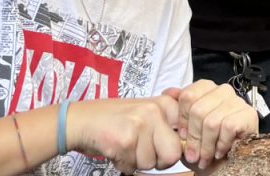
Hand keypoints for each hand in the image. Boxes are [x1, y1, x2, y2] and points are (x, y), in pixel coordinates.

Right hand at [68, 96, 182, 173]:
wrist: (81, 119)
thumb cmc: (115, 118)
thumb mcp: (145, 110)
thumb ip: (167, 120)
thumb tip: (188, 140)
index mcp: (164, 103)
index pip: (186, 133)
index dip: (176, 146)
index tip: (163, 146)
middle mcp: (154, 111)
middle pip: (173, 154)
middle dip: (159, 161)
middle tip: (143, 153)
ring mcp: (140, 125)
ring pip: (151, 164)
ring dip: (137, 162)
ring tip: (126, 146)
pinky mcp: (125, 141)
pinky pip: (133, 167)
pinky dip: (124, 164)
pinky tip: (116, 150)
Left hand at [163, 80, 258, 170]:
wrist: (222, 167)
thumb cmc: (204, 146)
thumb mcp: (185, 129)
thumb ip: (177, 108)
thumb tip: (168, 92)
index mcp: (207, 90)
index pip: (188, 94)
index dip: (182, 119)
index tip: (182, 135)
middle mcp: (223, 91)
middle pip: (198, 109)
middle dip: (194, 137)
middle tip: (193, 154)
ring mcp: (237, 102)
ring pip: (212, 121)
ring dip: (206, 146)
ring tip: (205, 158)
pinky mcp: (248, 115)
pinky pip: (228, 127)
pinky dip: (221, 144)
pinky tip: (220, 152)